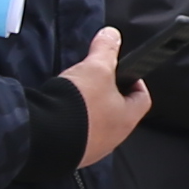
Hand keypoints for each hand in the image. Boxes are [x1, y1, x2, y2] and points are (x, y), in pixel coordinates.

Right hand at [62, 27, 154, 165]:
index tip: (125, 71)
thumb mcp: (96, 68)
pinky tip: (61, 112)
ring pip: (98, 125)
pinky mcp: (73, 153)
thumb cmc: (79, 105)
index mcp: (127, 118)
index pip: (142, 98)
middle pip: (119, 112)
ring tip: (76, 95)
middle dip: (109, 95)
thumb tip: (112, 35)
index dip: (135, 81)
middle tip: (97, 80)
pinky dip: (73, 123)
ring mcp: (93, 149)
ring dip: (90, 110)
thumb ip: (106, 49)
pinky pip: (78, 136)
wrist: (45, 137)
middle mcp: (114, 138)